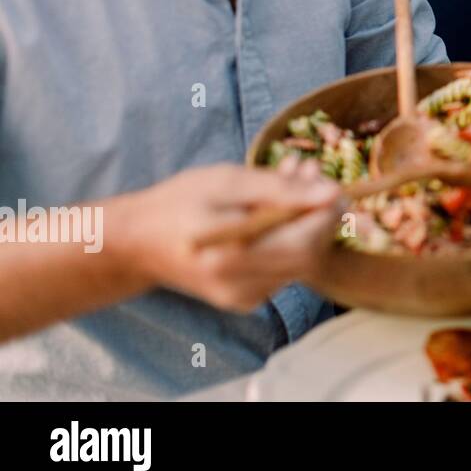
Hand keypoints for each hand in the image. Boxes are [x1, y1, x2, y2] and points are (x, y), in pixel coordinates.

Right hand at [113, 164, 344, 311]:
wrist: (137, 242)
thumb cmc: (178, 203)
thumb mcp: (226, 181)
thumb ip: (280, 188)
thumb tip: (332, 192)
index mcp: (230, 259)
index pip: (303, 243)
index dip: (327, 214)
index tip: (334, 182)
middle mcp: (240, 288)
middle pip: (309, 255)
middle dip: (319, 213)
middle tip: (311, 171)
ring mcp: (244, 298)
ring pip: (301, 261)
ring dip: (307, 220)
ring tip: (293, 178)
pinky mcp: (247, 299)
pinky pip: (285, 267)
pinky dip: (291, 235)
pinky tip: (277, 205)